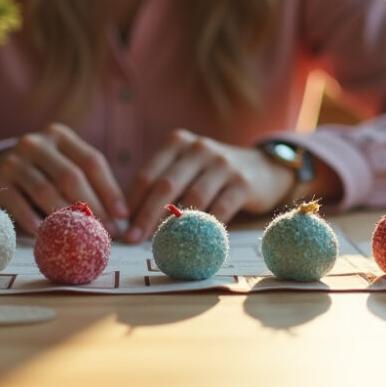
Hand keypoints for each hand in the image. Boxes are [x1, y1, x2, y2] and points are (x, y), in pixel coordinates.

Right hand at [0, 124, 127, 237]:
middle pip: (70, 176)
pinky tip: (47, 234)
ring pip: (45, 190)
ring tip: (81, 236)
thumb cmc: (45, 172)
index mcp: (60, 136)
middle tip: (106, 231)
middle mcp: (36, 144)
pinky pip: (18, 204)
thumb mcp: (65, 165)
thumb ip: (88, 182)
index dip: (110, 190)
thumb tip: (120, 218)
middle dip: (93, 206)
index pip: (91, 161)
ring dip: (66, 217)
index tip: (123, 216)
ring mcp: (14, 161)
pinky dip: (34, 221)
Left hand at [123, 129, 293, 242]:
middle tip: (133, 240)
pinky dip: (205, 228)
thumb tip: (131, 220)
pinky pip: (220, 209)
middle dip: (146, 216)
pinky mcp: (243, 182)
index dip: (132, 203)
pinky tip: (194, 242)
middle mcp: (199, 149)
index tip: (122, 227)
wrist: (263, 168)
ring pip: (192, 198)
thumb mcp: (187, 168)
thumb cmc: (213, 174)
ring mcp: (223, 164)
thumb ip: (163, 185)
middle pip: (166, 186)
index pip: (148, 174)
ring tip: (161, 244)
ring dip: (174, 225)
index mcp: (178, 142)